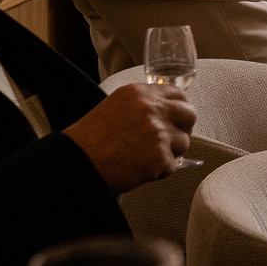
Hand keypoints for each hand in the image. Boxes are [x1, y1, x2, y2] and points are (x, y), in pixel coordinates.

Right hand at [64, 84, 195, 195]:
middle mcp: (152, 109)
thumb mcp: (117, 106)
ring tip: (143, 156)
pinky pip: (172, 166)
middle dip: (182, 129)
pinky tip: (139, 168)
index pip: (178, 94)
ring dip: (169, 152)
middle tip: (168, 140)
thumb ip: (144, 105)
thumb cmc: (91, 138)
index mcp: (140, 93)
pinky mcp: (159, 157)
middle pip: (189, 115)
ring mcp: (158, 133)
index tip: (175, 118)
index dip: (179, 108)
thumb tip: (168, 111)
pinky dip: (159, 171)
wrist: (77, 162)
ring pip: (183, 143)